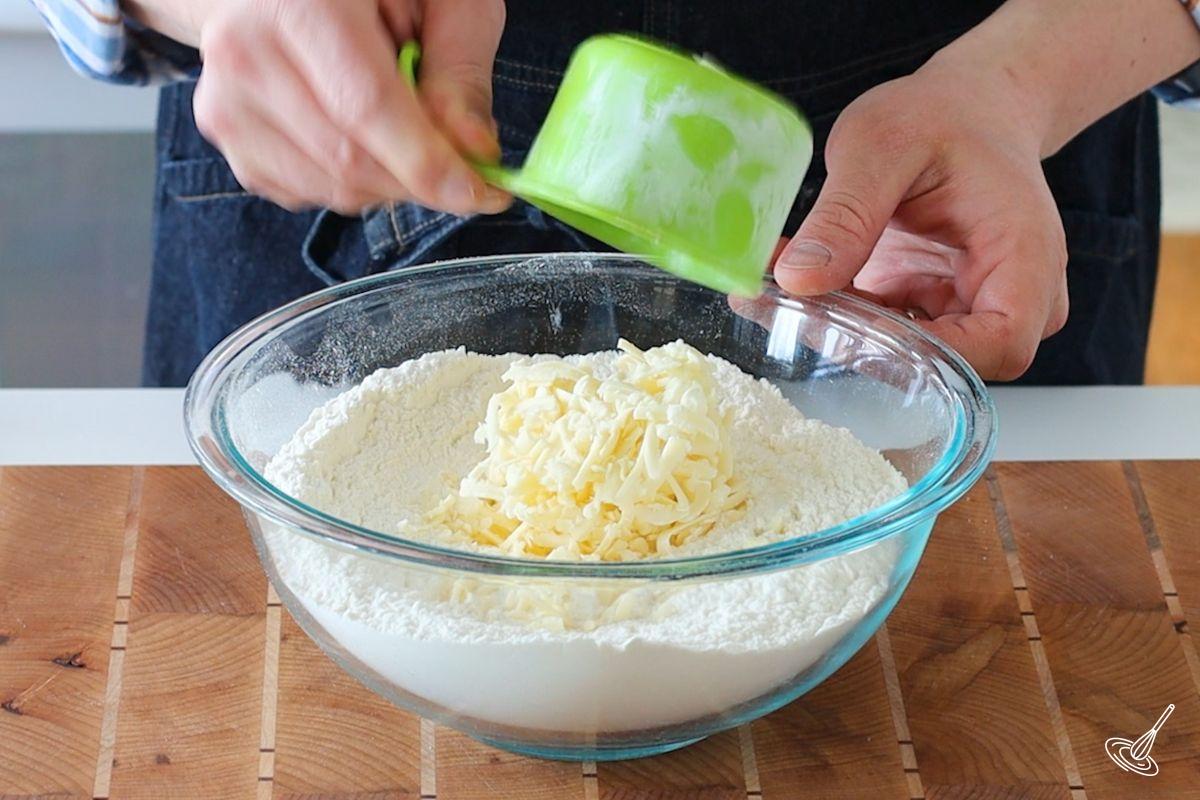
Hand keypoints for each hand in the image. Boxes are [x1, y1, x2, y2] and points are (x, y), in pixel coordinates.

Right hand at [188, 0, 510, 214]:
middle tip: (464, 170)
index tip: (484, 194)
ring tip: (406, 130)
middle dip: (420, 181)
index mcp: (299, 4)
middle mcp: (246, 54)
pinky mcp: (228, 137)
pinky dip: (356, 183)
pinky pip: (310, 194)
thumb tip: (473, 150)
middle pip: (349, 160)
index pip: (366, 108)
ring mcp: (228, 102)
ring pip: (333, 188)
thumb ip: (460, 66)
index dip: (429, 165)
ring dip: (390, 184)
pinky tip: (365, 136)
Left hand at [774, 57, 1067, 380]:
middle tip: (794, 310)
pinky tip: (801, 284)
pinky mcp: (932, 308)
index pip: (1001, 344)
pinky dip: (842, 316)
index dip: (931, 353)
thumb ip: (844, 215)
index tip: (856, 326)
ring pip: (912, 356)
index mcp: (1025, 256)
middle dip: (869, 344)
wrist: (964, 108)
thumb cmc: (942, 117)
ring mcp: (973, 308)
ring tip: (785, 293)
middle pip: (953, 362)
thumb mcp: (881, 147)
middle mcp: (1013, 295)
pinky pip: (888, 334)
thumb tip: (797, 281)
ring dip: (846, 332)